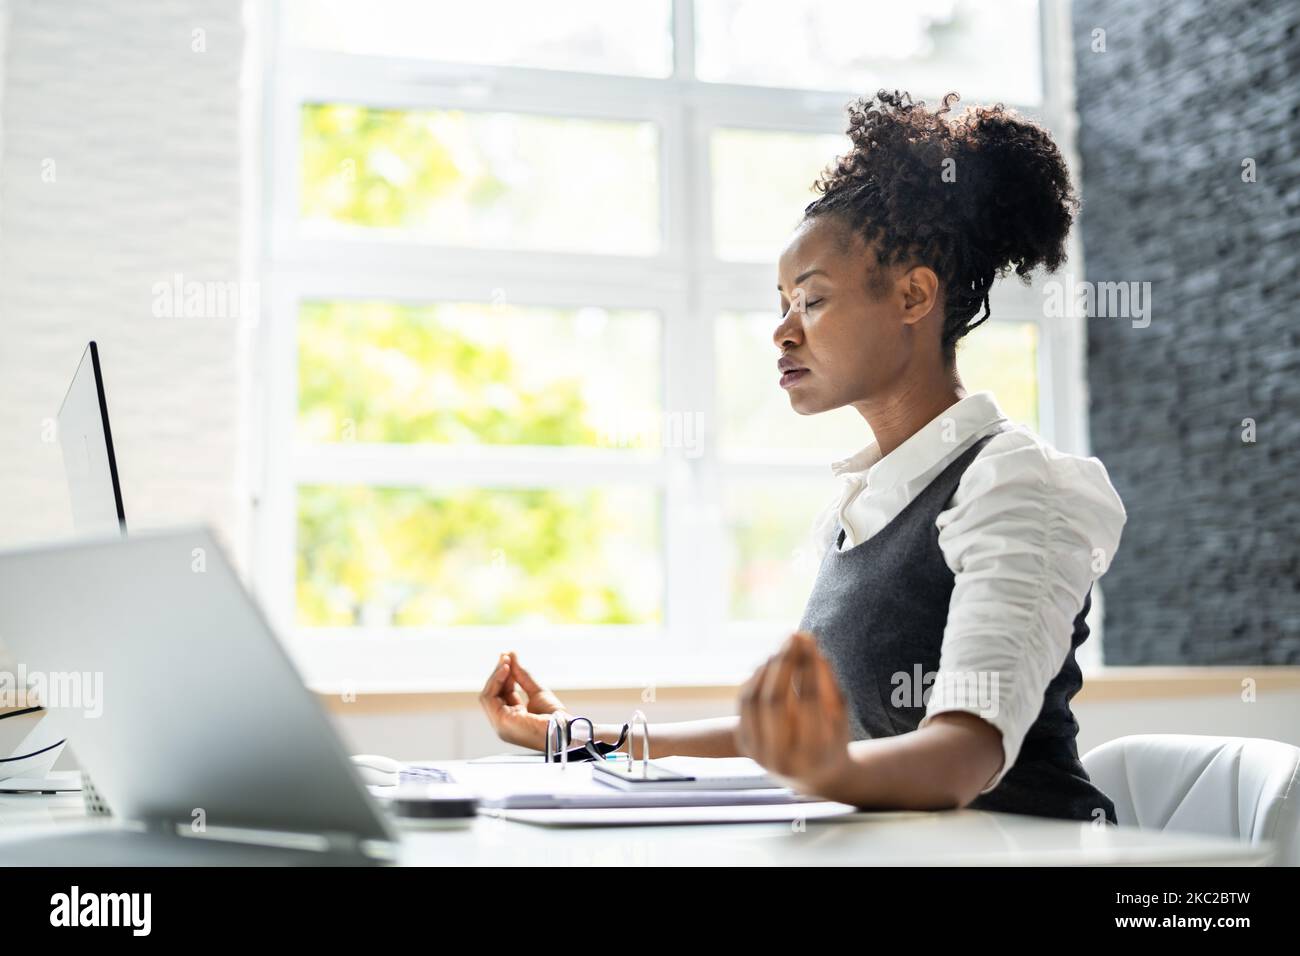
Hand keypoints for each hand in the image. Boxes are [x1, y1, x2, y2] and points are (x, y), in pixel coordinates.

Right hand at [478, 652, 568, 750]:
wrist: (564, 730)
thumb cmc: (556, 718)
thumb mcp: (537, 691)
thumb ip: (522, 676)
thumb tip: (511, 655)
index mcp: (513, 718)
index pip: (503, 693)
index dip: (505, 676)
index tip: (509, 658)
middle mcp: (503, 722)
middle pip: (493, 694)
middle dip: (498, 673)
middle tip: (505, 656)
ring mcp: (500, 724)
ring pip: (488, 695)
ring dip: (496, 676)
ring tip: (505, 661)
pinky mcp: (501, 721)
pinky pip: (489, 698)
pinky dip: (495, 682)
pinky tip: (505, 670)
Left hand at [736, 631, 852, 797]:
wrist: (813, 776)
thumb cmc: (833, 739)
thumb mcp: (840, 715)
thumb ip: (828, 681)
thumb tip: (810, 643)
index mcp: (812, 757)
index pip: (808, 703)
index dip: (809, 669)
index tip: (812, 642)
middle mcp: (781, 760)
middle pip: (774, 701)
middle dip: (784, 663)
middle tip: (794, 636)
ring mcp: (758, 755)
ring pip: (753, 701)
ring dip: (767, 668)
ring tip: (784, 648)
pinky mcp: (744, 746)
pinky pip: (744, 705)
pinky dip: (755, 679)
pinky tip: (770, 664)